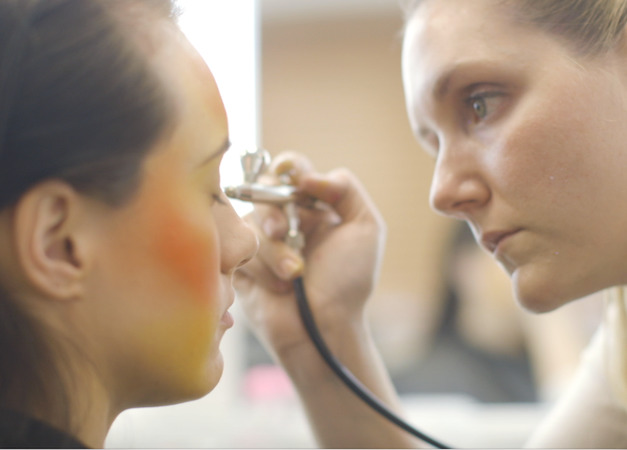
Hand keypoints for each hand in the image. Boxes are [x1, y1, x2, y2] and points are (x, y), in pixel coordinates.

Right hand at [234, 151, 385, 360]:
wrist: (325, 329)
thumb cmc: (348, 283)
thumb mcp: (365, 228)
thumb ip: (346, 189)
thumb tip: (306, 177)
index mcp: (311, 207)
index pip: (291, 170)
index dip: (287, 167)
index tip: (292, 178)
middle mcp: (284, 219)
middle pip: (262, 189)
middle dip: (273, 210)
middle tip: (283, 231)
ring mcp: (260, 243)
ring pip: (249, 222)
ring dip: (273, 251)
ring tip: (292, 276)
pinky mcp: (240, 266)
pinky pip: (235, 250)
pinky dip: (260, 269)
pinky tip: (276, 288)